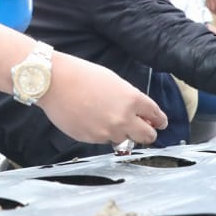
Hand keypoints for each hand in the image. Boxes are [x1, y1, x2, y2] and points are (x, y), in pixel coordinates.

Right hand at [37, 53, 166, 146]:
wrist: (55, 82)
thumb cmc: (83, 75)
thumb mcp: (115, 82)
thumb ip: (130, 100)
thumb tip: (139, 114)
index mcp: (132, 100)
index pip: (156, 116)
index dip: (159, 120)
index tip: (160, 123)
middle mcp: (124, 119)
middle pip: (148, 136)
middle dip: (148, 133)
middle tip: (143, 129)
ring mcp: (108, 132)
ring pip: (125, 140)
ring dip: (122, 133)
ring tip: (108, 118)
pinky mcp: (92, 139)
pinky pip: (104, 140)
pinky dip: (103, 133)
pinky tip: (92, 119)